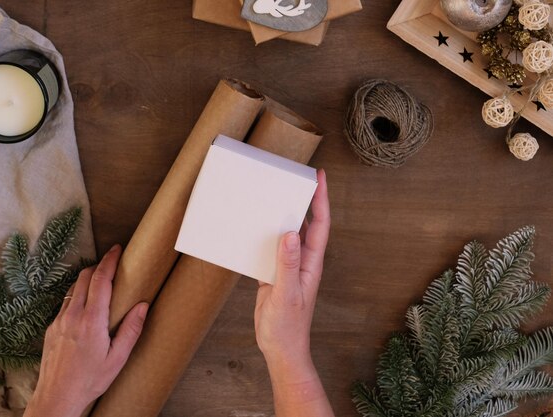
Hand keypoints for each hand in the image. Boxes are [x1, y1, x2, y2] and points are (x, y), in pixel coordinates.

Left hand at [24, 245, 148, 416]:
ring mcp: (59, 320)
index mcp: (92, 320)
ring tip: (101, 281)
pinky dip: (77, 295)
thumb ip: (131, 330)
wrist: (57, 397)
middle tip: (112, 262)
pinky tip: (86, 306)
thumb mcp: (118, 358)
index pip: (100, 280)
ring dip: (87, 279)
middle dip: (99, 265)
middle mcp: (73, 315)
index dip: (109, 261)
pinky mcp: (51, 328)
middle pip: (84, 277)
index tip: (117, 249)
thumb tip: (143, 305)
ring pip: (72, 288)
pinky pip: (65, 303)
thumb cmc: (90, 380)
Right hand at [254, 169, 329, 369]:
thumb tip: (289, 234)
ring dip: (281, 215)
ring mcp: (288, 267)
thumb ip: (287, 265)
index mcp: (311, 263)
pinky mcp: (273, 274)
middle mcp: (302, 260)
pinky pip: (270, 248)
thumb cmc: (288, 327)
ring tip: (271, 195)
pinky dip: (264, 235)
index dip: (321, 199)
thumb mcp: (287, 294)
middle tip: (295, 177)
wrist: (280, 348)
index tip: (319, 177)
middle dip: (303, 199)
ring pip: (287, 233)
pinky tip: (253, 227)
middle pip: (305, 223)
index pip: (320, 224)